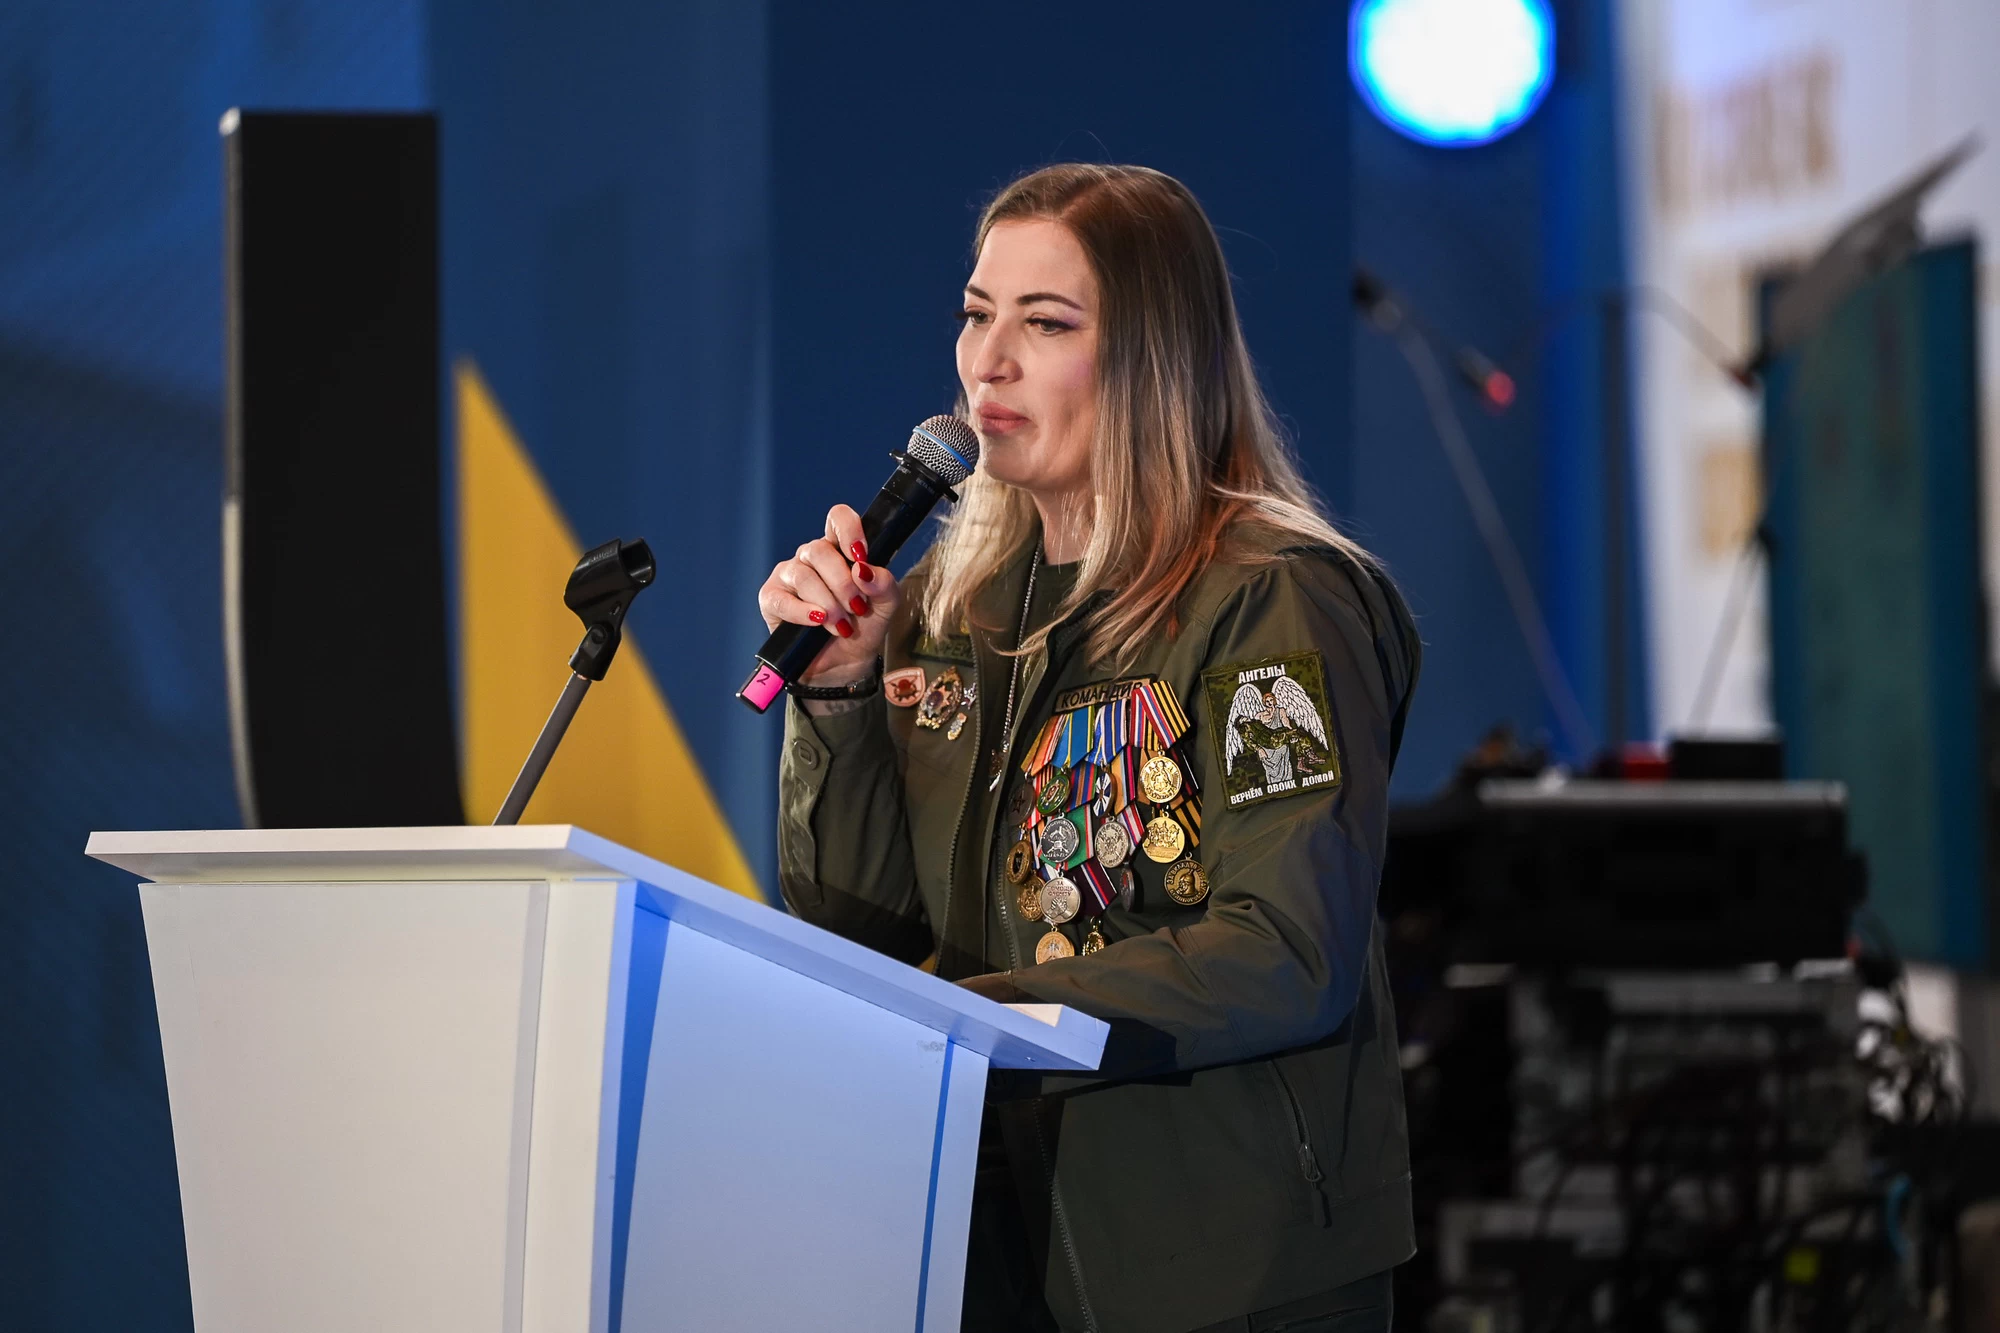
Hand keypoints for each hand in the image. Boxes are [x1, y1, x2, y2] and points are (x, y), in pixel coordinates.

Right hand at [757, 504, 898, 683]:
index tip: (861, 557)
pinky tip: (817, 622)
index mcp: (839, 550)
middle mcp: (811, 557)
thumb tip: (864, 571)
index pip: (838, 519)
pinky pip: (782, 600)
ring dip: (827, 603)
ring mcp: (788, 575)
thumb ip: (885, 585)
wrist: (845, 664)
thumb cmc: (863, 628)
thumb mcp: (886, 607)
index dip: (849, 530)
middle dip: (842, 583)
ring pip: (803, 575)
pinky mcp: (771, 598)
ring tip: (841, 626)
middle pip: (820, 550)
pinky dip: (803, 612)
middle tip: (856, 608)